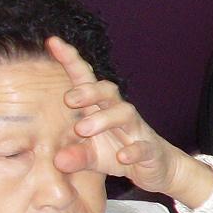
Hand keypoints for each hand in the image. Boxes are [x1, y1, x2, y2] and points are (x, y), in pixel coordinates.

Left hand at [49, 39, 212, 207]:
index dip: (71, 61)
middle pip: (108, 92)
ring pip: (125, 114)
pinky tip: (122, 156)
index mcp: (100, 110)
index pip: (86, 81)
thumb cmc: (120, 153)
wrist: (158, 169)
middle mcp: (119, 115)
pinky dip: (133, 150)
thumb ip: (76, 156)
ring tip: (83, 129)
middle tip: (68, 100)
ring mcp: (137, 131)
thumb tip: (59, 160)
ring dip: (104, 118)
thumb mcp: (93, 157)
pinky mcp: (151, 150)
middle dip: (89, 91)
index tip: (53, 43)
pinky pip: (144, 146)